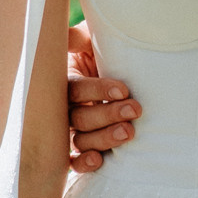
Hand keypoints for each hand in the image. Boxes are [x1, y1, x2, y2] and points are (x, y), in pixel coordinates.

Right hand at [67, 22, 140, 170]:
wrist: (121, 66)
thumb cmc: (105, 51)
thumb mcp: (93, 40)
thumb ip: (79, 38)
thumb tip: (67, 35)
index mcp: (65, 80)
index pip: (76, 88)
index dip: (97, 90)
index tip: (123, 90)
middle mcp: (64, 107)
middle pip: (78, 117)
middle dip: (107, 114)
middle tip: (134, 110)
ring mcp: (72, 129)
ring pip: (80, 139)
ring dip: (103, 138)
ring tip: (128, 133)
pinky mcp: (82, 147)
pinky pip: (75, 160)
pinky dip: (84, 162)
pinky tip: (99, 161)